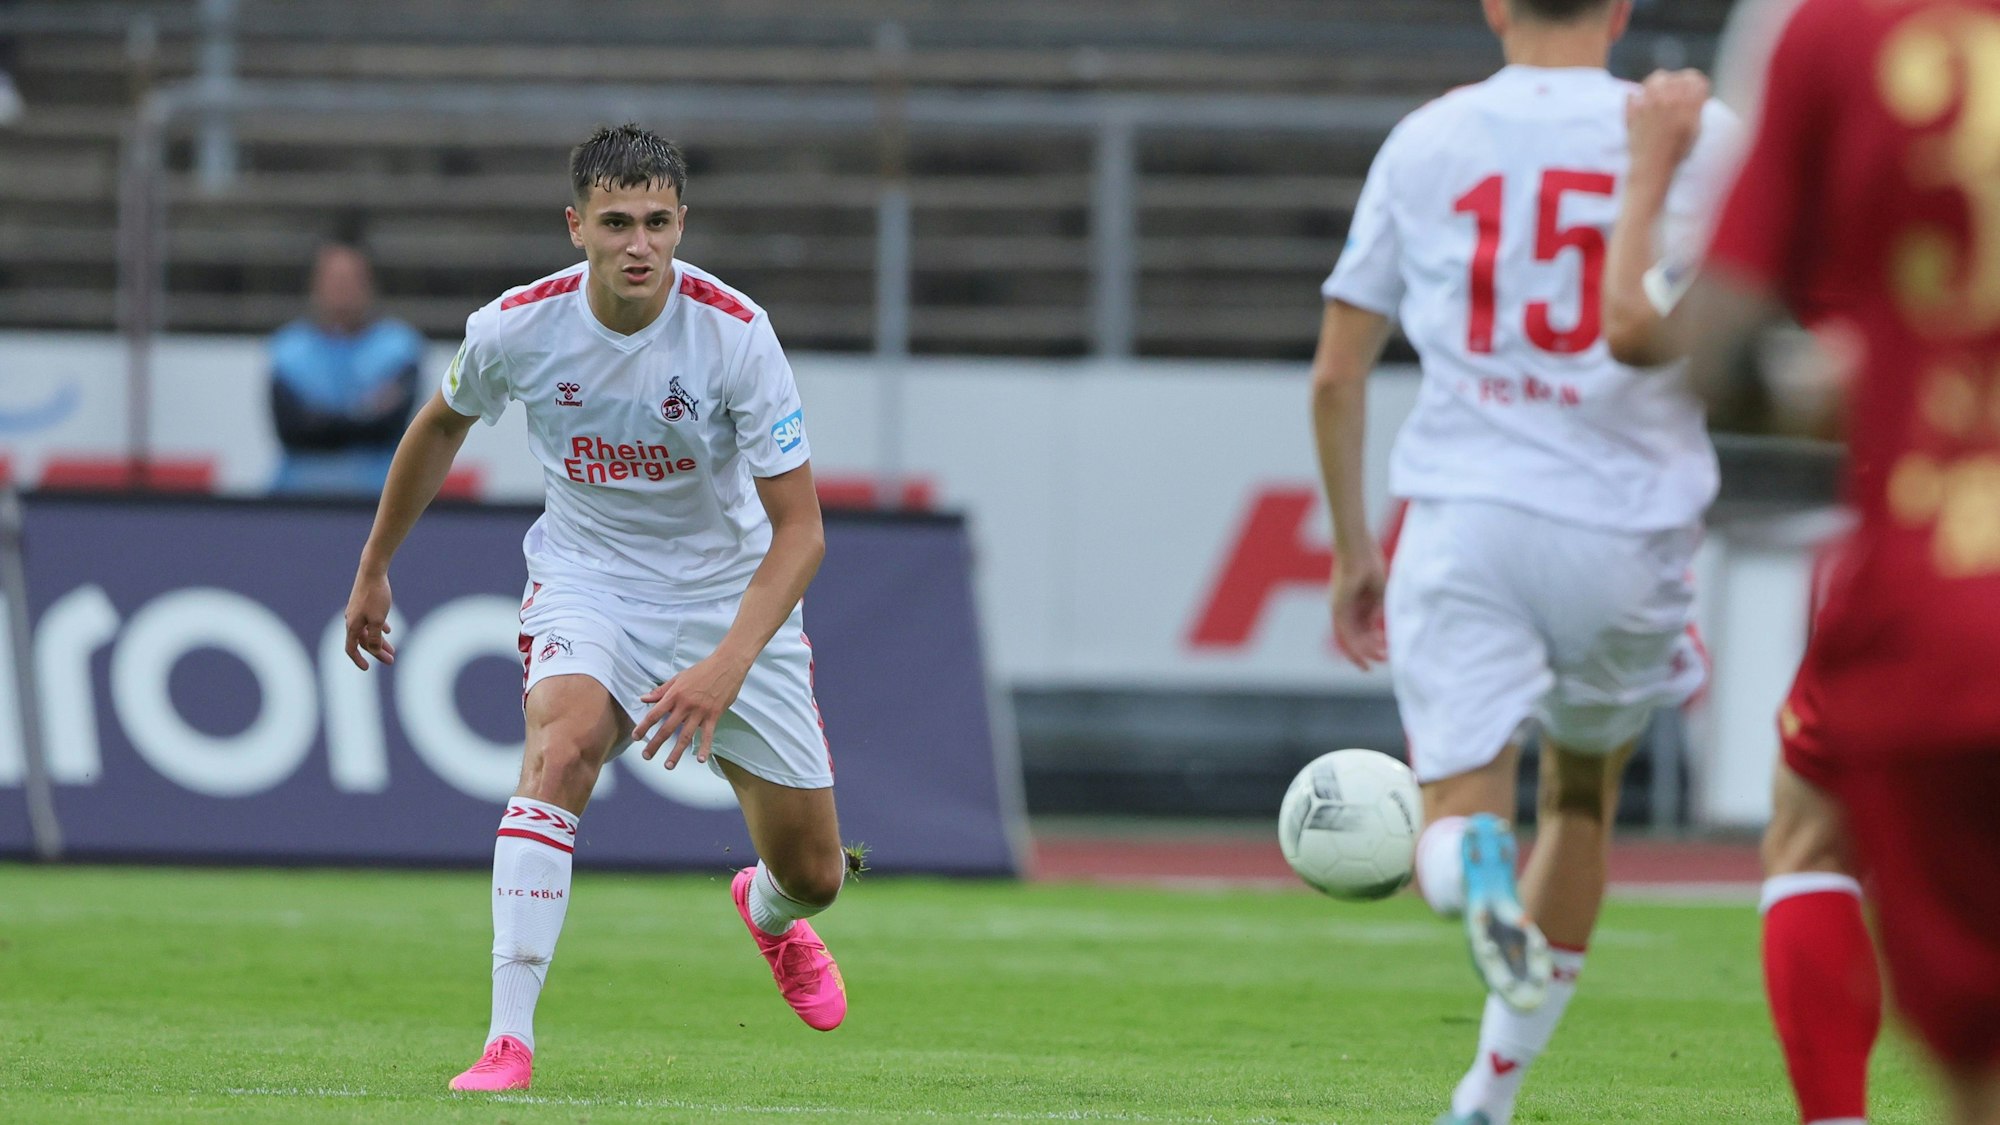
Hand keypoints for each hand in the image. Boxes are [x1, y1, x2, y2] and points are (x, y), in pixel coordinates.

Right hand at [344, 569, 395, 669]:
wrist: (372, 570)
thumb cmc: (375, 595)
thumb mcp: (377, 620)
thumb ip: (375, 637)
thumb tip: (374, 651)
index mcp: (352, 625)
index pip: (351, 649)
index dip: (358, 660)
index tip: (367, 669)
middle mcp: (351, 620)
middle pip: (363, 642)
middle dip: (377, 653)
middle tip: (391, 661)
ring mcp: (357, 612)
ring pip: (368, 631)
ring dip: (380, 642)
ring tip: (393, 650)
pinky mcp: (363, 604)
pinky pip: (370, 620)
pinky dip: (378, 628)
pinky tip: (389, 631)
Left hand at [633, 651, 751, 769]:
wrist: (727, 665)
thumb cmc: (702, 669)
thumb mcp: (679, 677)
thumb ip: (661, 690)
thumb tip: (643, 698)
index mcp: (675, 695)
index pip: (655, 714)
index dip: (643, 726)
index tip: (636, 737)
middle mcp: (685, 705)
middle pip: (667, 729)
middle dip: (655, 744)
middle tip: (646, 756)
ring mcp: (700, 712)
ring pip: (686, 736)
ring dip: (676, 752)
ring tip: (668, 765)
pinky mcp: (714, 715)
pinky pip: (708, 735)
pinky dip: (704, 748)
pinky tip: (700, 759)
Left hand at [1331, 549, 1388, 671]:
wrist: (1359, 548)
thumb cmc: (1369, 563)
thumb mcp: (1378, 592)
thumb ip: (1375, 609)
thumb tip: (1374, 625)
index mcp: (1355, 604)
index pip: (1362, 629)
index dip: (1373, 642)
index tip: (1385, 651)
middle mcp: (1344, 609)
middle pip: (1356, 636)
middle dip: (1371, 649)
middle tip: (1385, 658)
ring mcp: (1339, 609)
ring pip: (1349, 639)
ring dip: (1363, 652)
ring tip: (1378, 660)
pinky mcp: (1337, 608)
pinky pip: (1343, 633)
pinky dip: (1352, 646)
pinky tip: (1363, 656)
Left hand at [1626, 69, 1709, 174]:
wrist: (1652, 167)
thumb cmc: (1676, 151)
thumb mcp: (1695, 129)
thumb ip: (1696, 106)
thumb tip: (1696, 89)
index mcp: (1688, 103)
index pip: (1694, 78)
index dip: (1695, 82)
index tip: (1693, 88)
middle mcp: (1669, 99)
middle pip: (1676, 76)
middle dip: (1678, 82)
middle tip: (1677, 91)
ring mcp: (1649, 103)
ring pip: (1656, 78)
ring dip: (1660, 83)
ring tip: (1660, 94)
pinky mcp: (1633, 109)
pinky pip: (1633, 93)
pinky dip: (1638, 96)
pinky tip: (1642, 105)